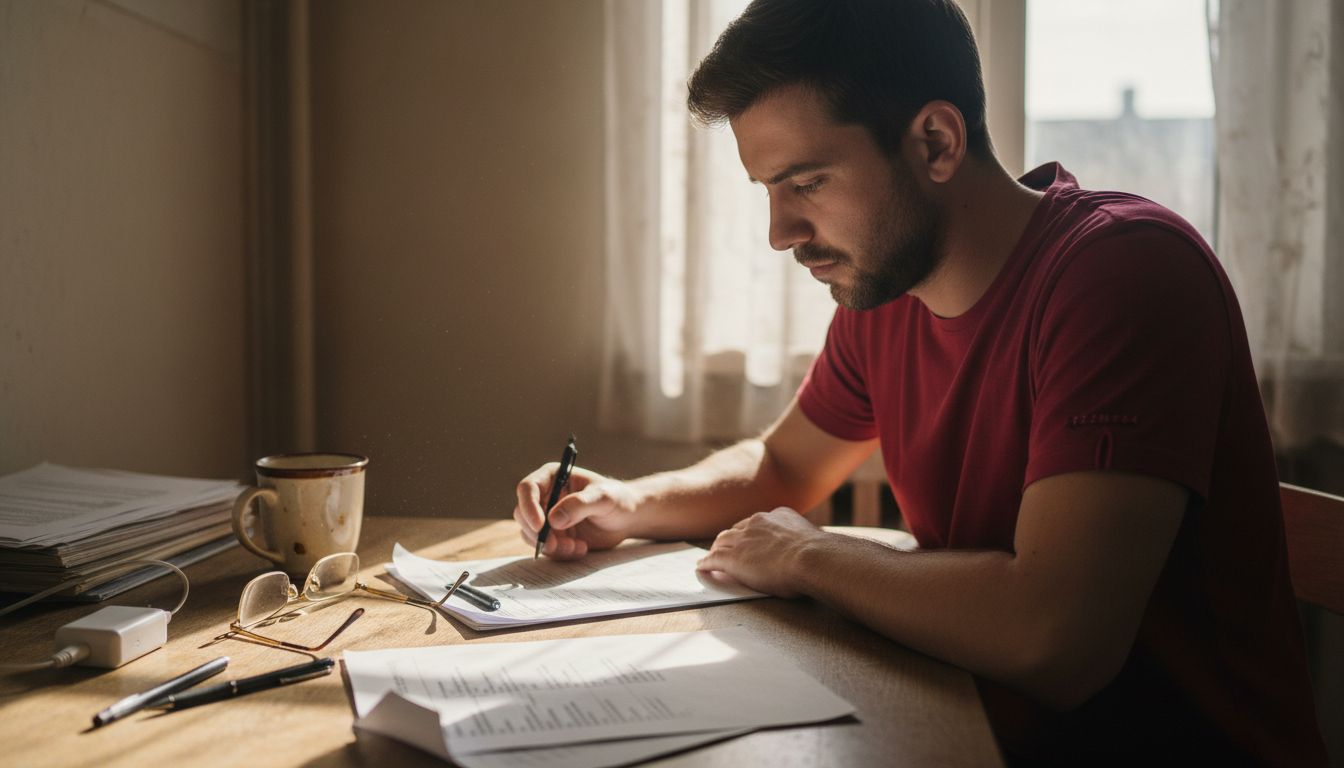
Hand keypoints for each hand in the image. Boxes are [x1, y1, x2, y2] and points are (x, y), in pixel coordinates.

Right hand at [514, 464, 637, 559]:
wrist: (626, 518)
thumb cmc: (617, 499)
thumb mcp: (603, 497)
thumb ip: (580, 505)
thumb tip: (553, 520)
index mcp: (553, 476)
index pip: (528, 488)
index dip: (529, 507)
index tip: (540, 526)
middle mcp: (545, 496)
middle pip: (522, 513)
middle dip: (537, 533)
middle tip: (555, 545)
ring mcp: (547, 517)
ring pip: (530, 534)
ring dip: (550, 546)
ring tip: (577, 547)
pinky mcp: (553, 536)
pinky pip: (546, 548)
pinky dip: (560, 553)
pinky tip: (581, 548)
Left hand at [696, 507, 823, 597]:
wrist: (812, 558)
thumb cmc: (819, 555)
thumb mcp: (811, 539)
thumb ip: (804, 541)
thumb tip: (813, 550)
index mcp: (777, 516)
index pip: (756, 522)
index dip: (748, 532)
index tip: (747, 538)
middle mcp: (757, 523)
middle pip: (735, 529)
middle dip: (729, 539)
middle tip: (724, 548)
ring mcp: (743, 540)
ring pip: (721, 542)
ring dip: (716, 549)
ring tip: (711, 557)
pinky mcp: (733, 558)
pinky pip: (714, 559)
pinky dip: (706, 563)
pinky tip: (702, 567)